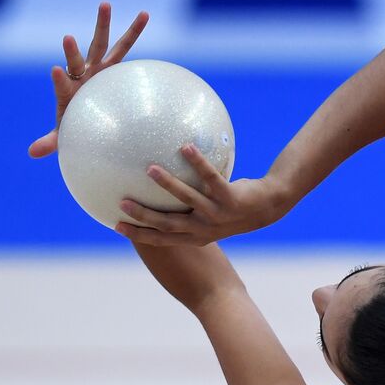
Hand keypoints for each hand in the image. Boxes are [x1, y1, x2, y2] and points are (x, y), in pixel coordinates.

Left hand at [27, 2, 148, 158]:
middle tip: (65, 35)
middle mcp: (82, 74)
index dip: (59, 79)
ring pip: (103, 45)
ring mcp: (98, 68)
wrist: (91, 114)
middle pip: (78, 59)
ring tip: (104, 4)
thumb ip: (49, 142)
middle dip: (73, 48)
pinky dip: (134, 31)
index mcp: (69, 91)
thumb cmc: (77, 125)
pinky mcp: (113, 67)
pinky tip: (144, 15)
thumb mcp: (64, 135)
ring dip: (103, 25)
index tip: (55, 70)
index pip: (62, 85)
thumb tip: (31, 153)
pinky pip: (125, 47)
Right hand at [116, 144, 293, 245]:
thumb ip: (185, 209)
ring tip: (150, 169)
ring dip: (168, 185)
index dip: (140, 234)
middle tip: (123, 202)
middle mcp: (205, 228)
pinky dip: (198, 163)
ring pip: (189, 200)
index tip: (117, 226)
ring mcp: (218, 214)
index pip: (163, 238)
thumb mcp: (206, 214)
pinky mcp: (232, 198)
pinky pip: (212, 178)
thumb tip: (156, 187)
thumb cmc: (230, 207)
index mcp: (196, 236)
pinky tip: (185, 146)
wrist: (267, 207)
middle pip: (170, 224)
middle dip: (146, 215)